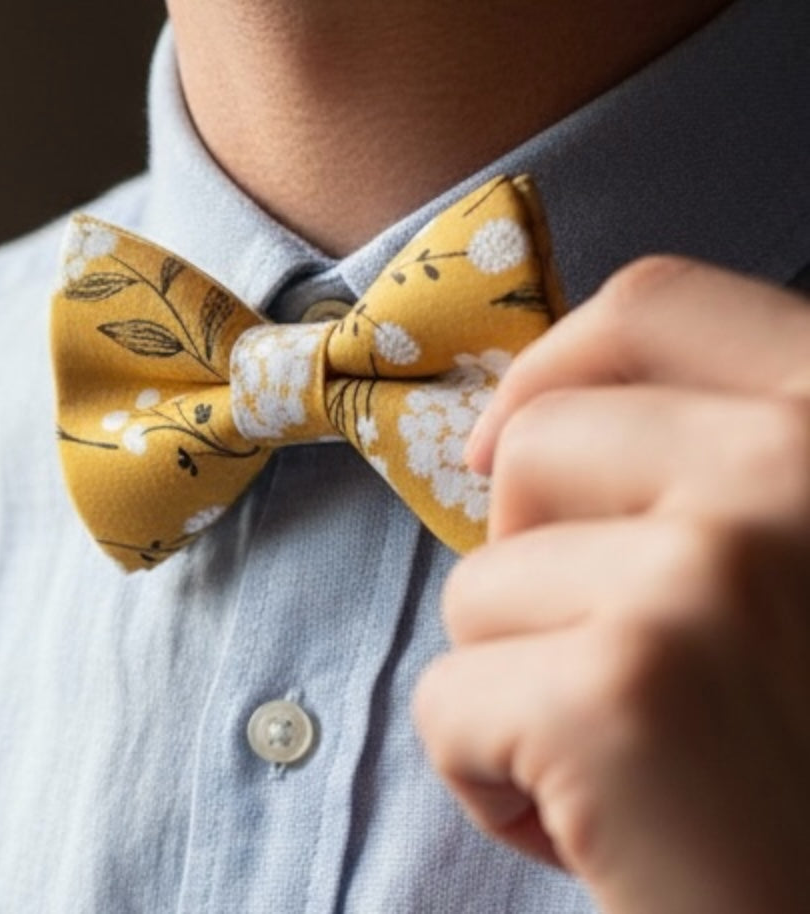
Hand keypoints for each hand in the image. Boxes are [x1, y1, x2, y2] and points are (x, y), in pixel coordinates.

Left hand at [413, 256, 809, 912]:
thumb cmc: (792, 755)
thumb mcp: (794, 567)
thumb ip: (708, 474)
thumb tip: (522, 426)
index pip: (656, 304)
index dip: (551, 368)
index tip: (505, 449)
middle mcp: (796, 471)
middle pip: (539, 445)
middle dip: (534, 564)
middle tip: (616, 665)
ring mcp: (706, 577)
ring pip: (479, 583)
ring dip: (519, 684)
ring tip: (627, 761)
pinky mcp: (617, 694)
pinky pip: (446, 698)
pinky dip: (487, 775)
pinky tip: (595, 826)